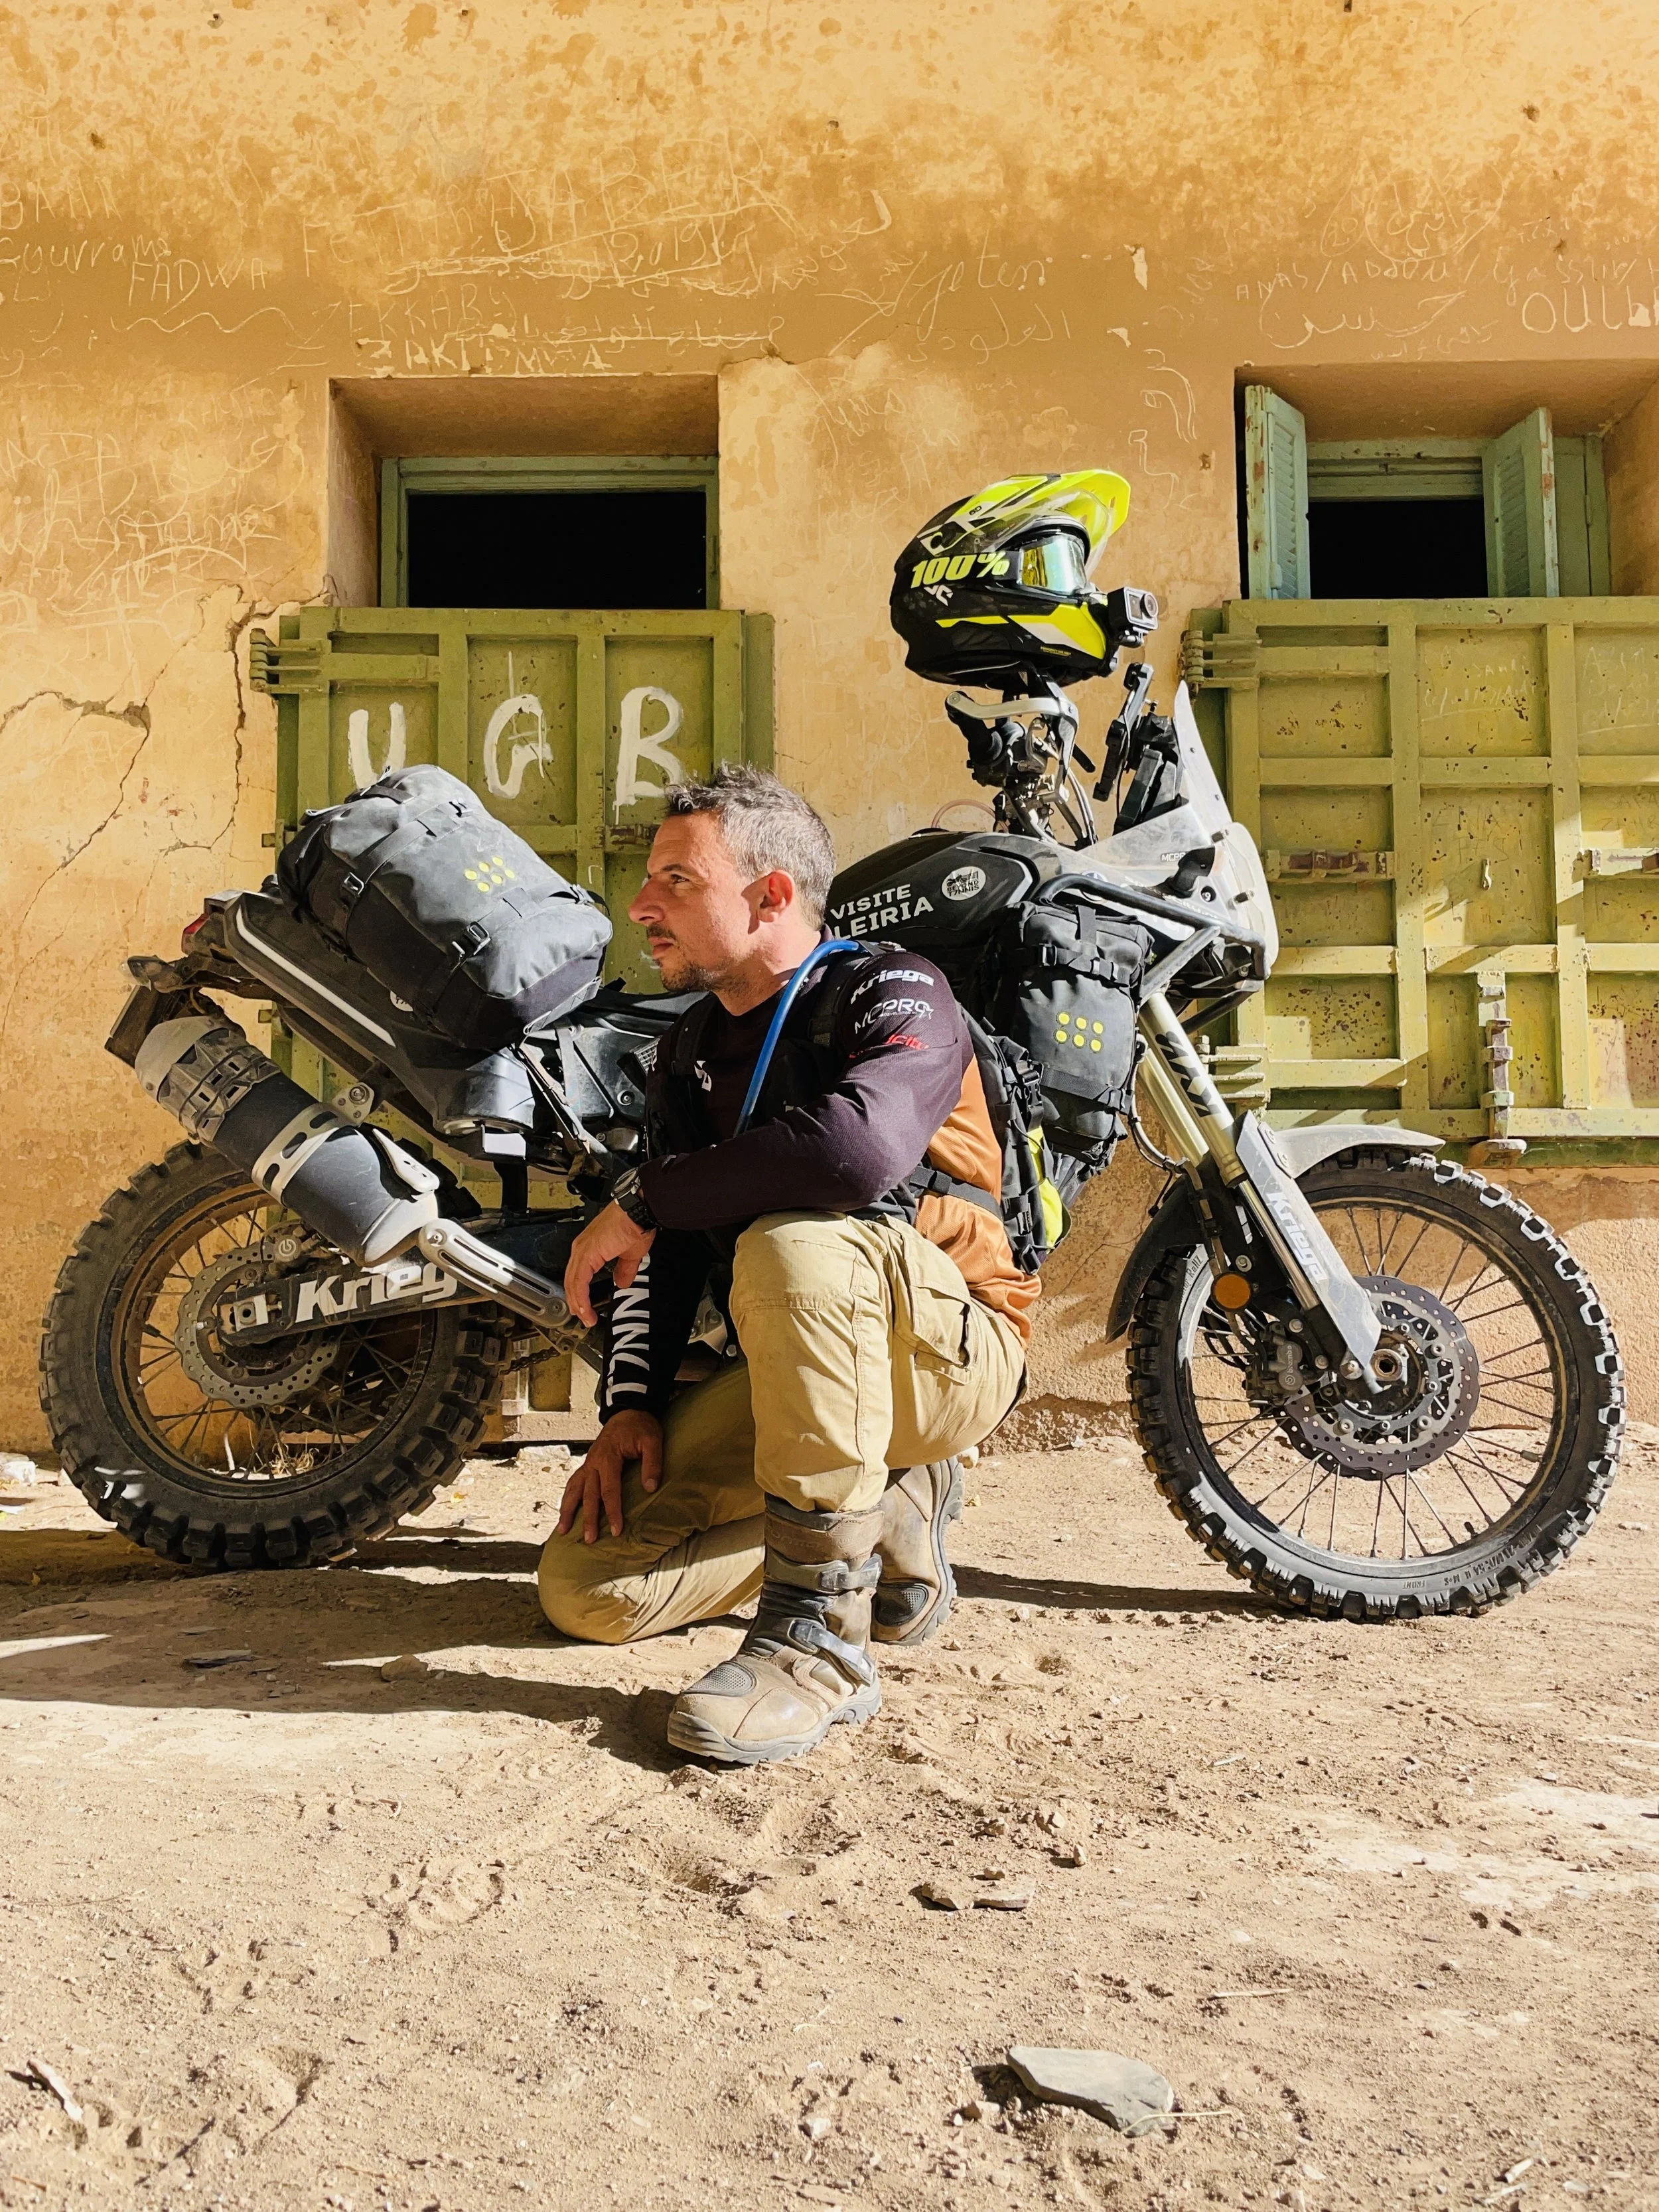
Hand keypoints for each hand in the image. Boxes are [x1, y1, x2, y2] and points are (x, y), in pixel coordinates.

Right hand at [555, 1410, 663, 1543]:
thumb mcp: (652, 1440)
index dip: (613, 1511)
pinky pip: (573, 1483)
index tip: (615, 1530)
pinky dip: (567, 1498)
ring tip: (562, 1531)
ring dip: (567, 1510)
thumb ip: (652, 1463)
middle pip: (589, 1494)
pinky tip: (564, 1511)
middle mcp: (593, 1462)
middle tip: (590, 1540)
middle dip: (588, 1518)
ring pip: (574, 1489)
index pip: (609, 1490)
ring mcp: (587, 1463)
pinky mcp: (587, 1465)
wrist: (627, 1411)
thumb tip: (650, 1488)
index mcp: (608, 1457)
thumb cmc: (640, 1427)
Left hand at [563, 1200, 654, 1328]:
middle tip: (584, 1318)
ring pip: (572, 1283)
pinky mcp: (587, 1253)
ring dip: (578, 1304)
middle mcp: (582, 1248)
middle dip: (576, 1303)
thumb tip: (621, 1282)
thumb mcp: (630, 1254)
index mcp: (590, 1248)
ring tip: (585, 1318)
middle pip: (571, 1281)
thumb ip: (623, 1270)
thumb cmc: (634, 1224)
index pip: (578, 1276)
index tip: (587, 1309)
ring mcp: (583, 1250)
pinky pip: (579, 1281)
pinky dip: (581, 1297)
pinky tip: (585, 1308)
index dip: (581, 1295)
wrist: (638, 1211)